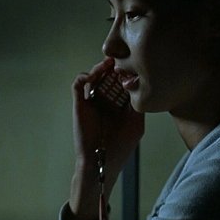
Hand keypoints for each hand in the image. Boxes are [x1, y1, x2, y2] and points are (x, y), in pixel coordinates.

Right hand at [68, 57, 143, 219]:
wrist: (101, 161)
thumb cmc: (120, 146)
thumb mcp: (137, 124)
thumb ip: (138, 105)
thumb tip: (142, 85)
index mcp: (119, 105)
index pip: (121, 82)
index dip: (125, 72)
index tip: (132, 63)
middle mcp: (104, 101)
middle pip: (107, 76)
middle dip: (113, 66)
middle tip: (119, 58)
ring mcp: (91, 102)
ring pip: (93, 77)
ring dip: (99, 68)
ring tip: (108, 64)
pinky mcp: (79, 104)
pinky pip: (78, 84)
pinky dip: (83, 77)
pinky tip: (91, 77)